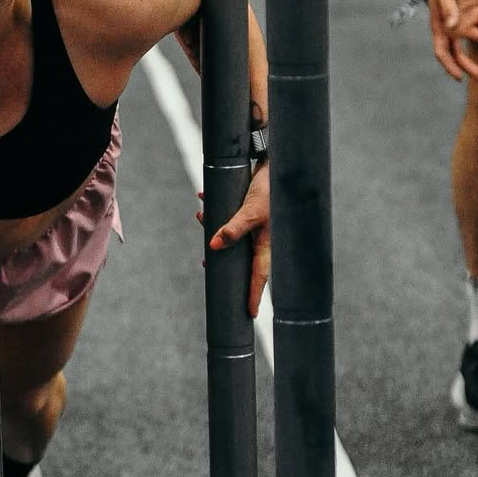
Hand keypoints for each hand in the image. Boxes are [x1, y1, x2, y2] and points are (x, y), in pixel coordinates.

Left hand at [197, 162, 270, 317]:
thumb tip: (213, 248)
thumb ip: (232, 229)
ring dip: (214, 229)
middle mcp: (260, 238)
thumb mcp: (249, 211)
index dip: (253, 295)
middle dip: (222, 261)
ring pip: (231, 236)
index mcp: (265, 244)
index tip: (249, 314)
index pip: (258, 276)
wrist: (276, 162)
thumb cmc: (268, 189)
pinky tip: (205, 199)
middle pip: (240, 259)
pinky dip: (216, 211)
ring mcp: (254, 225)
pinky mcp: (247, 210)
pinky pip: (229, 216)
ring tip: (201, 219)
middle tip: (209, 268)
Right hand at [425, 0, 477, 81]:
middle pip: (460, 53)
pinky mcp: (474, 12)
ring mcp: (464, 22)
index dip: (449, 66)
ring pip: (475, 41)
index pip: (442, 52)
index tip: (459, 77)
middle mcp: (452, 29)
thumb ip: (449, 9)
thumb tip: (453, 26)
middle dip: (470, 67)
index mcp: (440, 27)